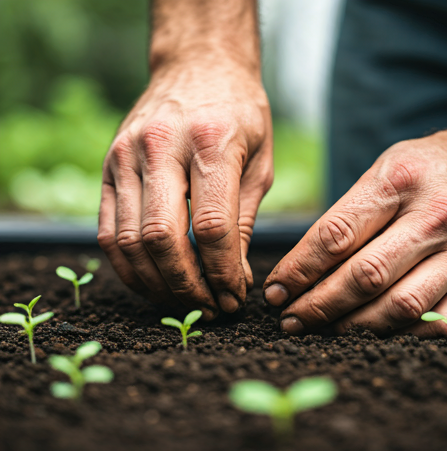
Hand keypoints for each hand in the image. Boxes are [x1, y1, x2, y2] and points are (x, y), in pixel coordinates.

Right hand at [98, 62, 272, 318]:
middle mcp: (161, 146)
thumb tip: (234, 278)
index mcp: (211, 141)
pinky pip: (108, 231)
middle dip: (188, 287)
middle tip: (210, 309)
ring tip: (184, 301)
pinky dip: (128, 267)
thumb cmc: (239, 115)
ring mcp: (126, 155)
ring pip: (128, 241)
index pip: (212, 227)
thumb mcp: (260, 164)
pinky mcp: (108, 166)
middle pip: (162, 238)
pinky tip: (154, 281)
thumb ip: (244, 223)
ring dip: (157, 284)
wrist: (199, 66)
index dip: (223, 274)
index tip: (235, 297)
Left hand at [264, 122, 446, 336]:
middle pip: (364, 276)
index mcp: (399, 180)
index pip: (336, 235)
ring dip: (352, 327)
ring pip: (399, 306)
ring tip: (321, 331)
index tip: (276, 291)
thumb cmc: (432, 167)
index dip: (299, 270)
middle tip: (289, 320)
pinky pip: (440, 324)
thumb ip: (348, 214)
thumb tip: (304, 268)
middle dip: (317, 305)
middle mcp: (435, 216)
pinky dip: (400, 336)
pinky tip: (372, 335)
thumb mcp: (385, 168)